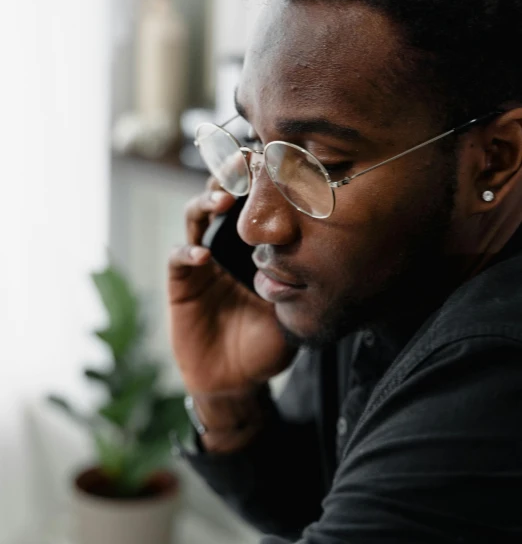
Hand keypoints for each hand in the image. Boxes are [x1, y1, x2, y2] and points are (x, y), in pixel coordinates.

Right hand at [168, 178, 296, 396]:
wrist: (237, 383)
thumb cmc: (264, 347)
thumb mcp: (292, 311)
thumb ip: (303, 285)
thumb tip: (336, 258)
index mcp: (250, 251)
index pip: (252, 207)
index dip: (257, 182)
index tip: (272, 161)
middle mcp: (224, 250)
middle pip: (220, 200)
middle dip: (228, 177)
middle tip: (242, 161)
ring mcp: (201, 266)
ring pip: (194, 220)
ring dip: (206, 203)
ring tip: (223, 198)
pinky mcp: (182, 286)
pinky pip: (178, 260)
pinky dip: (187, 254)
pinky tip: (203, 256)